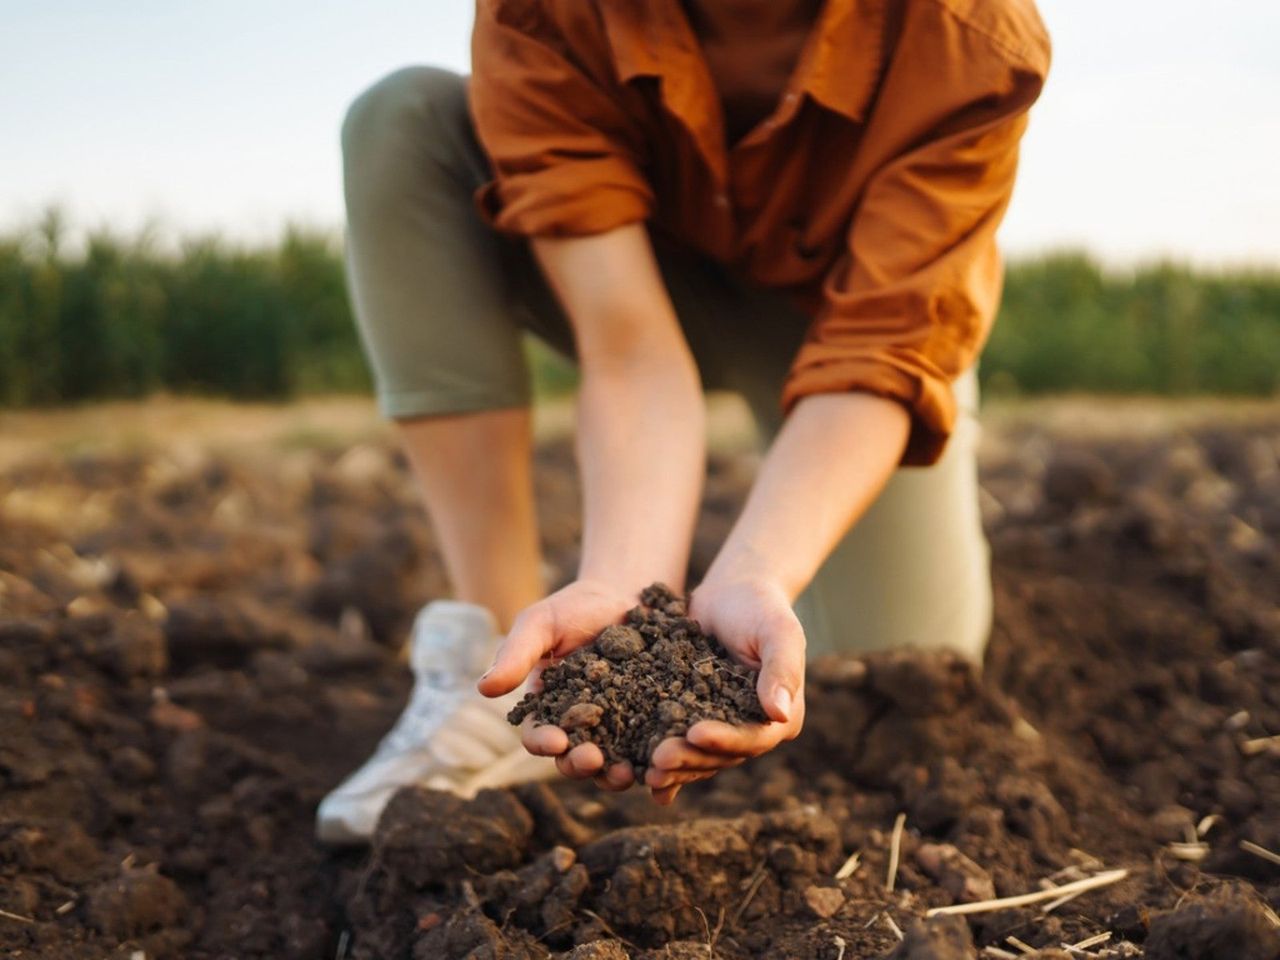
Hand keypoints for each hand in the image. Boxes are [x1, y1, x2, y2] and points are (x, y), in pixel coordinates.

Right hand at [476, 578, 638, 789]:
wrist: (624, 596)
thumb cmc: (573, 608)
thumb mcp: (540, 624)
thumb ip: (516, 655)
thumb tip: (483, 689)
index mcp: (547, 706)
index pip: (538, 734)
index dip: (542, 742)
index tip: (556, 742)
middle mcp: (579, 725)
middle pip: (573, 757)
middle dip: (579, 764)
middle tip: (593, 760)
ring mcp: (615, 726)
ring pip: (610, 762)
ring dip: (613, 774)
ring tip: (626, 774)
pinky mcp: (648, 722)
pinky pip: (647, 748)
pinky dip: (649, 761)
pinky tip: (658, 764)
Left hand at [642, 576, 805, 802]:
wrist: (731, 592)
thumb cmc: (760, 607)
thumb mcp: (778, 631)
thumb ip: (781, 669)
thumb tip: (778, 714)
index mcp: (781, 716)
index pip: (753, 738)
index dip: (725, 741)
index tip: (695, 734)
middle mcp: (752, 729)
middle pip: (722, 755)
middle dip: (690, 759)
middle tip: (658, 760)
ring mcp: (722, 726)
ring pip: (698, 756)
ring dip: (674, 767)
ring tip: (645, 771)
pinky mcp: (694, 717)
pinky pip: (679, 742)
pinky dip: (662, 758)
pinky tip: (637, 771)